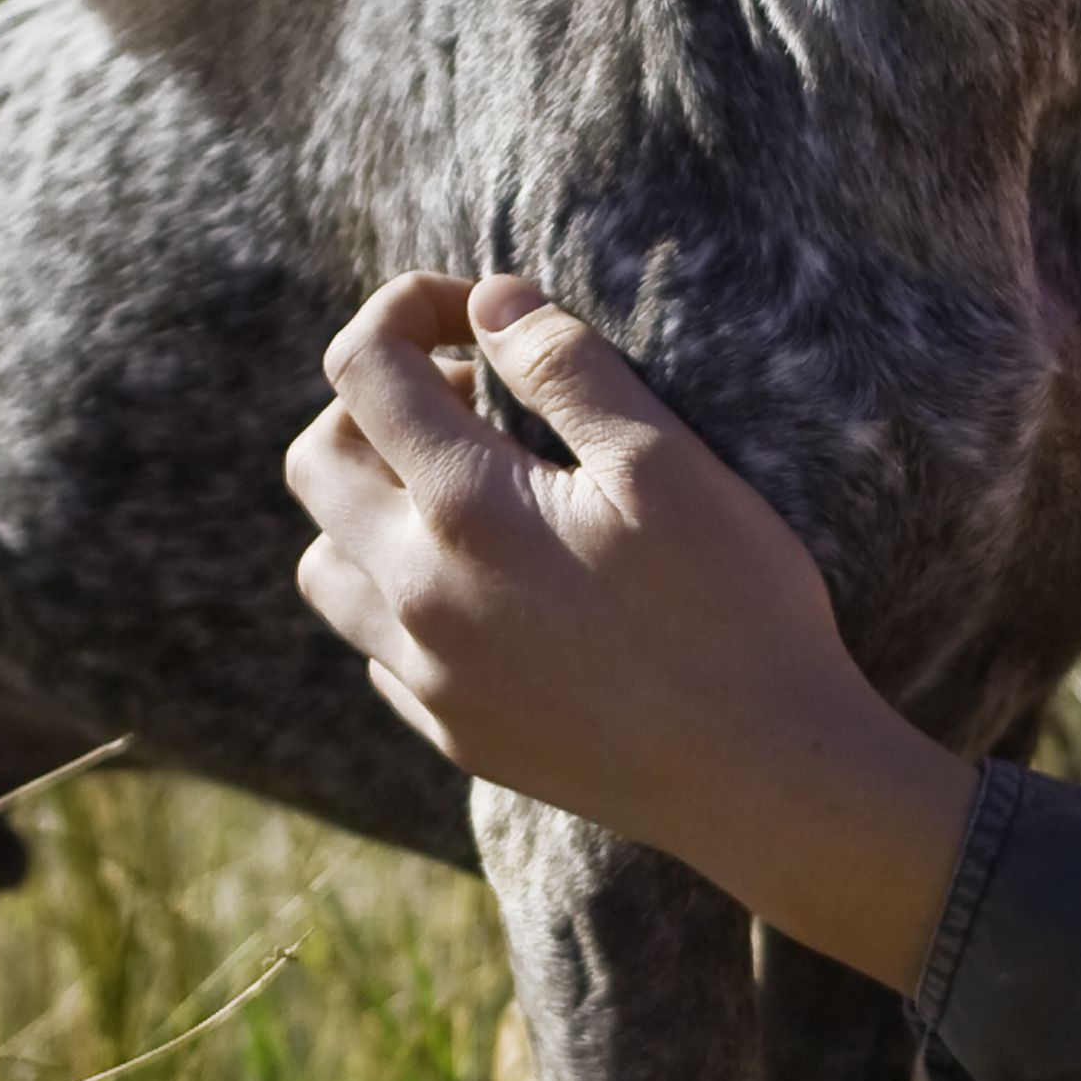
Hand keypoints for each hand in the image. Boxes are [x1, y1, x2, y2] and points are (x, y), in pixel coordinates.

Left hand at [285, 271, 983, 983]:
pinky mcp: (454, 734)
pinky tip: (487, 586)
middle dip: (372, 402)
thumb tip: (492, 301)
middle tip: (470, 396)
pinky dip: (401, 594)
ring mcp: (427, 675)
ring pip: (324, 563)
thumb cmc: (734, 609)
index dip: (406, 308)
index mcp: (466, 508)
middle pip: (315, 461)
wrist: (765, 779)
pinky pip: (375, 648)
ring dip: (368, 505)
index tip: (475, 314)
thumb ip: (567, 367)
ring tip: (464, 491)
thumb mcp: (666, 461)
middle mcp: (418, 592)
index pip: (361, 368)